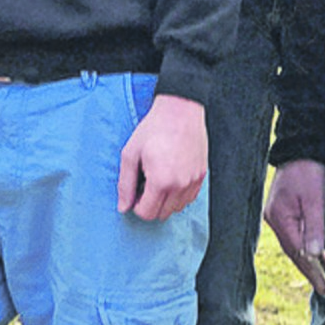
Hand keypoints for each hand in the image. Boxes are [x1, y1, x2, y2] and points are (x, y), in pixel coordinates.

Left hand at [116, 93, 206, 220]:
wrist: (180, 110)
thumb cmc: (154, 128)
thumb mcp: (130, 153)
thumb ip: (125, 184)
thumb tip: (123, 206)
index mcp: (161, 181)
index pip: (147, 213)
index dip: (136, 205)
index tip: (135, 192)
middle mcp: (180, 185)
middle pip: (162, 214)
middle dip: (150, 204)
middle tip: (145, 184)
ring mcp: (193, 182)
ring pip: (176, 208)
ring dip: (165, 201)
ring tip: (158, 179)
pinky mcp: (201, 176)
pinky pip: (189, 198)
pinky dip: (178, 195)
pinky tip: (171, 178)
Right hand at [264, 159, 324, 295]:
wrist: (302, 148)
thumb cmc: (309, 171)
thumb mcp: (315, 199)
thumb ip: (315, 227)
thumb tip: (315, 255)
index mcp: (279, 217)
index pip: (297, 251)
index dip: (311, 270)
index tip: (324, 287)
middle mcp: (274, 218)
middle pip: (292, 250)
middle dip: (309, 270)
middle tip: (324, 289)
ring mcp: (277, 214)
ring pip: (292, 244)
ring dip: (307, 260)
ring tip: (321, 277)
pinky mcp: (284, 209)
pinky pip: (294, 234)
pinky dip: (305, 246)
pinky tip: (315, 254)